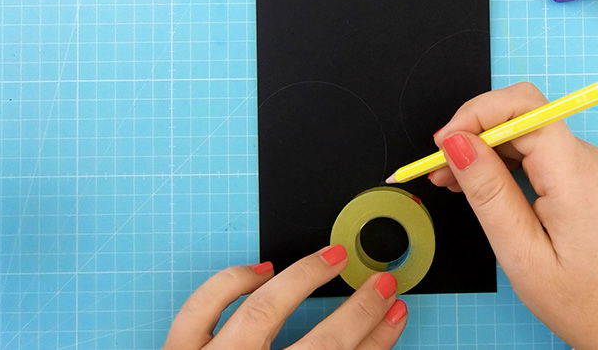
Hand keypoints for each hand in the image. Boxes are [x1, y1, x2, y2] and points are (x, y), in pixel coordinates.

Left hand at [164, 245, 406, 348]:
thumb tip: (361, 344)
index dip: (377, 339)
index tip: (394, 313)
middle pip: (321, 345)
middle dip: (359, 312)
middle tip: (382, 284)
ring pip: (262, 310)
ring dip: (304, 277)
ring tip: (333, 257)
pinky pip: (203, 307)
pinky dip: (233, 281)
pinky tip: (261, 269)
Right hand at [430, 83, 597, 348]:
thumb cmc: (581, 298)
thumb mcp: (521, 251)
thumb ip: (487, 191)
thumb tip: (456, 143)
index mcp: (573, 173)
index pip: (523, 107)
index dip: (476, 113)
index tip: (442, 144)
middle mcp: (584, 158)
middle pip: (521, 114)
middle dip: (473, 131)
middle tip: (437, 168)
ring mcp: (585, 165)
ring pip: (524, 131)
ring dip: (483, 147)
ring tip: (448, 181)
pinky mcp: (580, 176)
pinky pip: (535, 151)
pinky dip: (501, 161)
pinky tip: (477, 184)